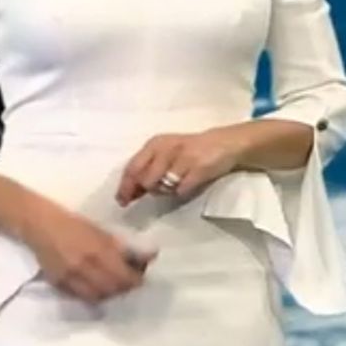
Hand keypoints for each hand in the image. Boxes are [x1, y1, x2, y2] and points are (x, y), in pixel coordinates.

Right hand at [27, 201, 157, 302]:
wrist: (40, 224)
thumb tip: (146, 256)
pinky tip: (96, 287)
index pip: (124, 276)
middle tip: (129, 281)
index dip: (136, 279)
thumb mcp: (100, 231)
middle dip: (124, 288)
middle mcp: (85, 266)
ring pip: (98, 297)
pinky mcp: (59, 284)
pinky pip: (81, 297)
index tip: (140, 275)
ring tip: (113, 285)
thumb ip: (121, 247)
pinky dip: (92, 295)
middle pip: (113, 289)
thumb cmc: (73, 223)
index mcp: (98, 250)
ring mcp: (70, 277)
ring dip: (109, 294)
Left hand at [115, 128, 239, 206]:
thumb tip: (127, 193)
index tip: (122, 202)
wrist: (223, 143)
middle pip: (145, 179)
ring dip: (166, 191)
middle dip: (148, 189)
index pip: (132, 167)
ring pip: (162, 187)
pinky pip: (181, 190)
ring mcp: (182, 158)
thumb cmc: (188, 151)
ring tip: (177, 182)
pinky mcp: (198, 168)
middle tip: (155, 191)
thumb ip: (146, 170)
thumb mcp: (164, 154)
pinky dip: (182, 191)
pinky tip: (188, 183)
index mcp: (154, 144)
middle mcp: (166, 148)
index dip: (125, 187)